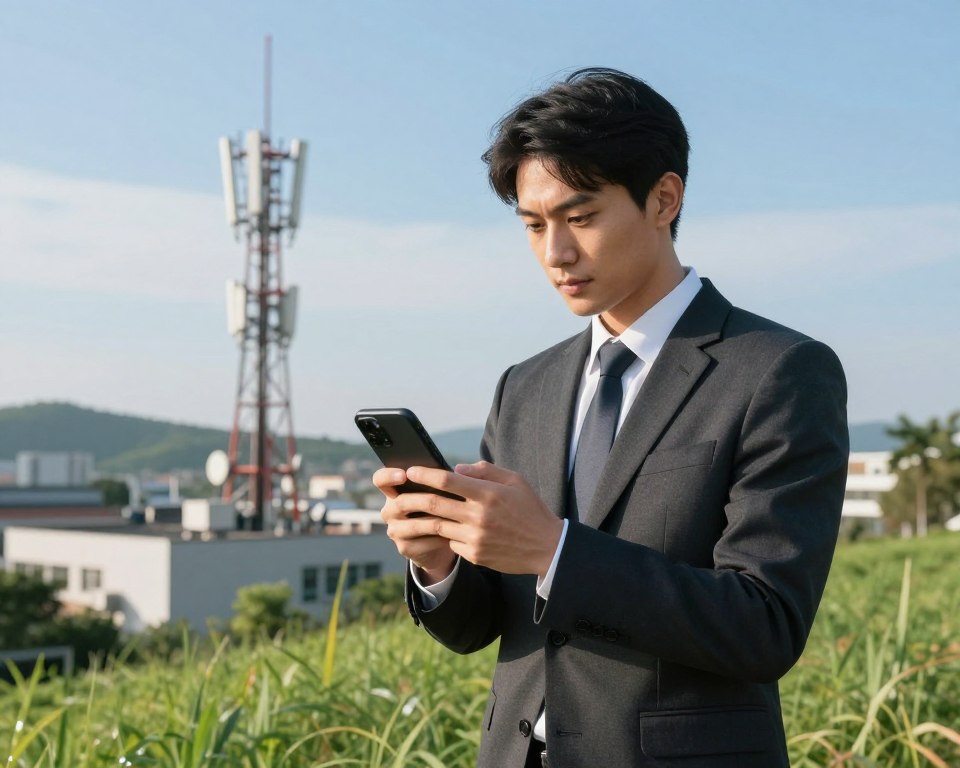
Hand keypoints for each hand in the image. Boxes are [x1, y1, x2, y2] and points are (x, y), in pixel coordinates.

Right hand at [374, 467, 456, 583]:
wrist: (440, 541)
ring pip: (414, 524)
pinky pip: (423, 542)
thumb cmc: (441, 507)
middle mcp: (390, 511)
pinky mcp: (405, 547)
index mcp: (394, 491)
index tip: (404, 475)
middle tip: (438, 498)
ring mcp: (395, 530)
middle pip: (399, 503)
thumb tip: (458, 470)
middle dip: (421, 500)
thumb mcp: (440, 491)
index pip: (380, 479)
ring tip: (455, 517)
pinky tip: (454, 535)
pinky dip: (440, 538)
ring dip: (436, 520)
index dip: (388, 476)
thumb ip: (442, 480)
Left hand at [391, 461, 563, 576]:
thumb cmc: (530, 509)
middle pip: (435, 504)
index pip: (448, 480)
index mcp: (488, 494)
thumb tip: (457, 468)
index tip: (410, 470)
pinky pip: (451, 541)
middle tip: (398, 493)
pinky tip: (442, 529)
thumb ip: (485, 471)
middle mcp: (479, 516)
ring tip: (408, 513)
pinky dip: (445, 533)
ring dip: (421, 519)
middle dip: (412, 497)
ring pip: (438, 526)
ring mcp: (475, 538)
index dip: (425, 474)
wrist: (547, 548)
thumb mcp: (515, 481)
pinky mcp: (475, 554)